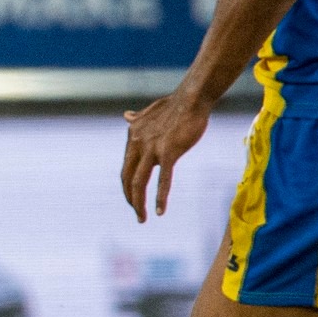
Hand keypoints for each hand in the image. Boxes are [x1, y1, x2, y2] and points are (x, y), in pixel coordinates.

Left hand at [121, 90, 210, 222]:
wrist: (191, 98)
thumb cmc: (174, 105)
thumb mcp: (149, 113)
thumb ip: (136, 119)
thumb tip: (126, 116)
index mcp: (133, 137)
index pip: (126, 167)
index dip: (127, 185)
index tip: (133, 197)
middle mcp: (138, 143)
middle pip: (127, 178)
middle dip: (130, 198)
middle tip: (137, 213)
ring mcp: (152, 148)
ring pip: (138, 182)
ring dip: (138, 203)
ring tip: (142, 218)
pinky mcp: (169, 152)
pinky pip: (163, 179)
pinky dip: (160, 197)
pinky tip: (160, 211)